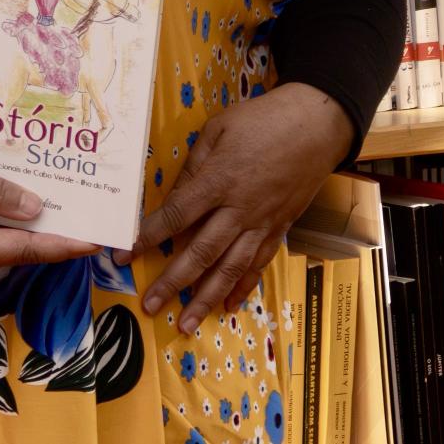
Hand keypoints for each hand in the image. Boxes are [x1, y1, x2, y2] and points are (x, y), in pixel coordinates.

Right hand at [0, 153, 99, 283]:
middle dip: (60, 234)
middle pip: (25, 250)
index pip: (31, 250)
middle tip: (94, 214)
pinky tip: (29, 202)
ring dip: (38, 226)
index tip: (99, 240)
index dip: (68, 245)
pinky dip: (14, 222)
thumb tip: (38, 208)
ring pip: (10, 244)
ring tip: (71, 204)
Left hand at [131, 84, 352, 333]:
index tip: (125, 256)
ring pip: (230, 269)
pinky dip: (243, 287)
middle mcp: (238, 209)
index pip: (176, 216)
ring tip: (186, 324)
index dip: (148, 238)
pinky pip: (258, 264)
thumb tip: (175, 196)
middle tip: (150, 306)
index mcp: (219, 180)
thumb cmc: (263, 119)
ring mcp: (261, 223)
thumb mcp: (219, 129)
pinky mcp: (280, 228)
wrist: (318, 124)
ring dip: (206, 299)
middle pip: (200, 253)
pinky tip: (228, 306)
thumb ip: (195, 165)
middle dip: (172, 282)